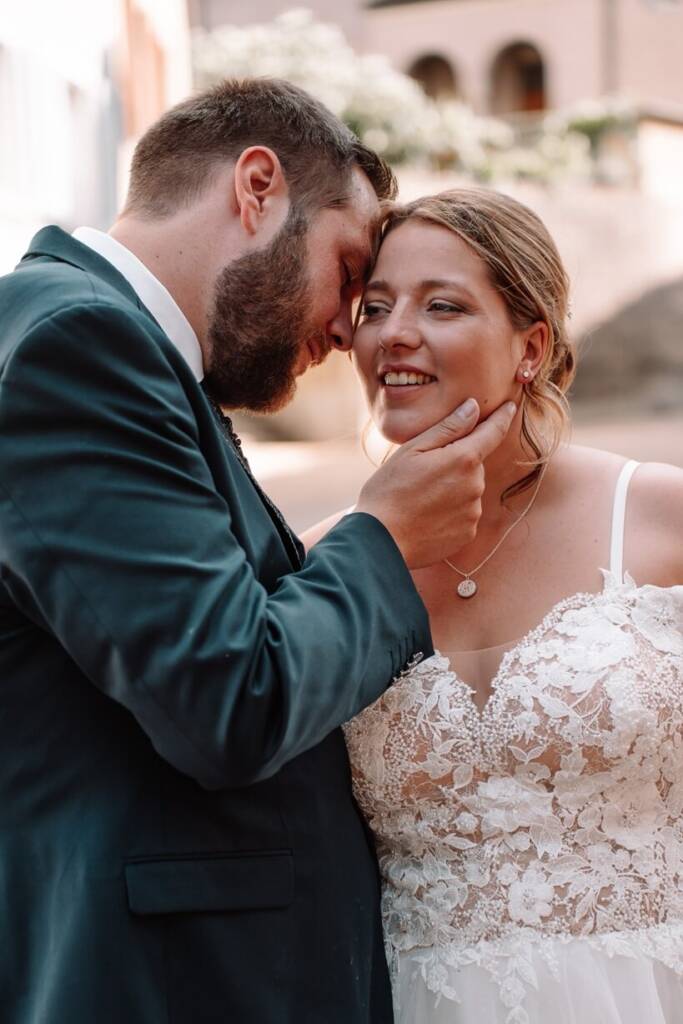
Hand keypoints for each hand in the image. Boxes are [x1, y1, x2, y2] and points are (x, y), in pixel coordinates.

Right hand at [355, 399, 516, 568]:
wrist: (380, 541)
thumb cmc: (389, 490)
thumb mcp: (413, 450)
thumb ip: (448, 427)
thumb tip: (474, 407)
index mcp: (463, 459)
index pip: (493, 431)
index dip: (502, 417)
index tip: (510, 406)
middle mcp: (476, 485)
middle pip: (473, 463)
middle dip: (455, 461)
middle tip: (421, 472)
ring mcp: (473, 512)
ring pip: (468, 489)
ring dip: (452, 487)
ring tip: (420, 498)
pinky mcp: (468, 534)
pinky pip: (464, 513)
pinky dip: (450, 510)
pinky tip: (426, 515)